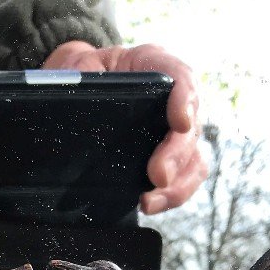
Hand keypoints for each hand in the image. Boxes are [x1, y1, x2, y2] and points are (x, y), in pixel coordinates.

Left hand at [43, 42, 206, 214]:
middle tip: (158, 176)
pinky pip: (184, 178)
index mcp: (156, 65)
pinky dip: (171, 195)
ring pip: (194, 160)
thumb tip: (76, 96)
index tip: (179, 122)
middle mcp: (175, 98)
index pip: (182, 78)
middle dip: (177, 155)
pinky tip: (149, 204)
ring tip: (150, 202)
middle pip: (191, 128)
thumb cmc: (89, 73)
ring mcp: (176, 131)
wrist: (90, 84)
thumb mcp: (82, 65)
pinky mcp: (172, 156)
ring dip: (178, 185)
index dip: (185, 100)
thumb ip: (80, 74)